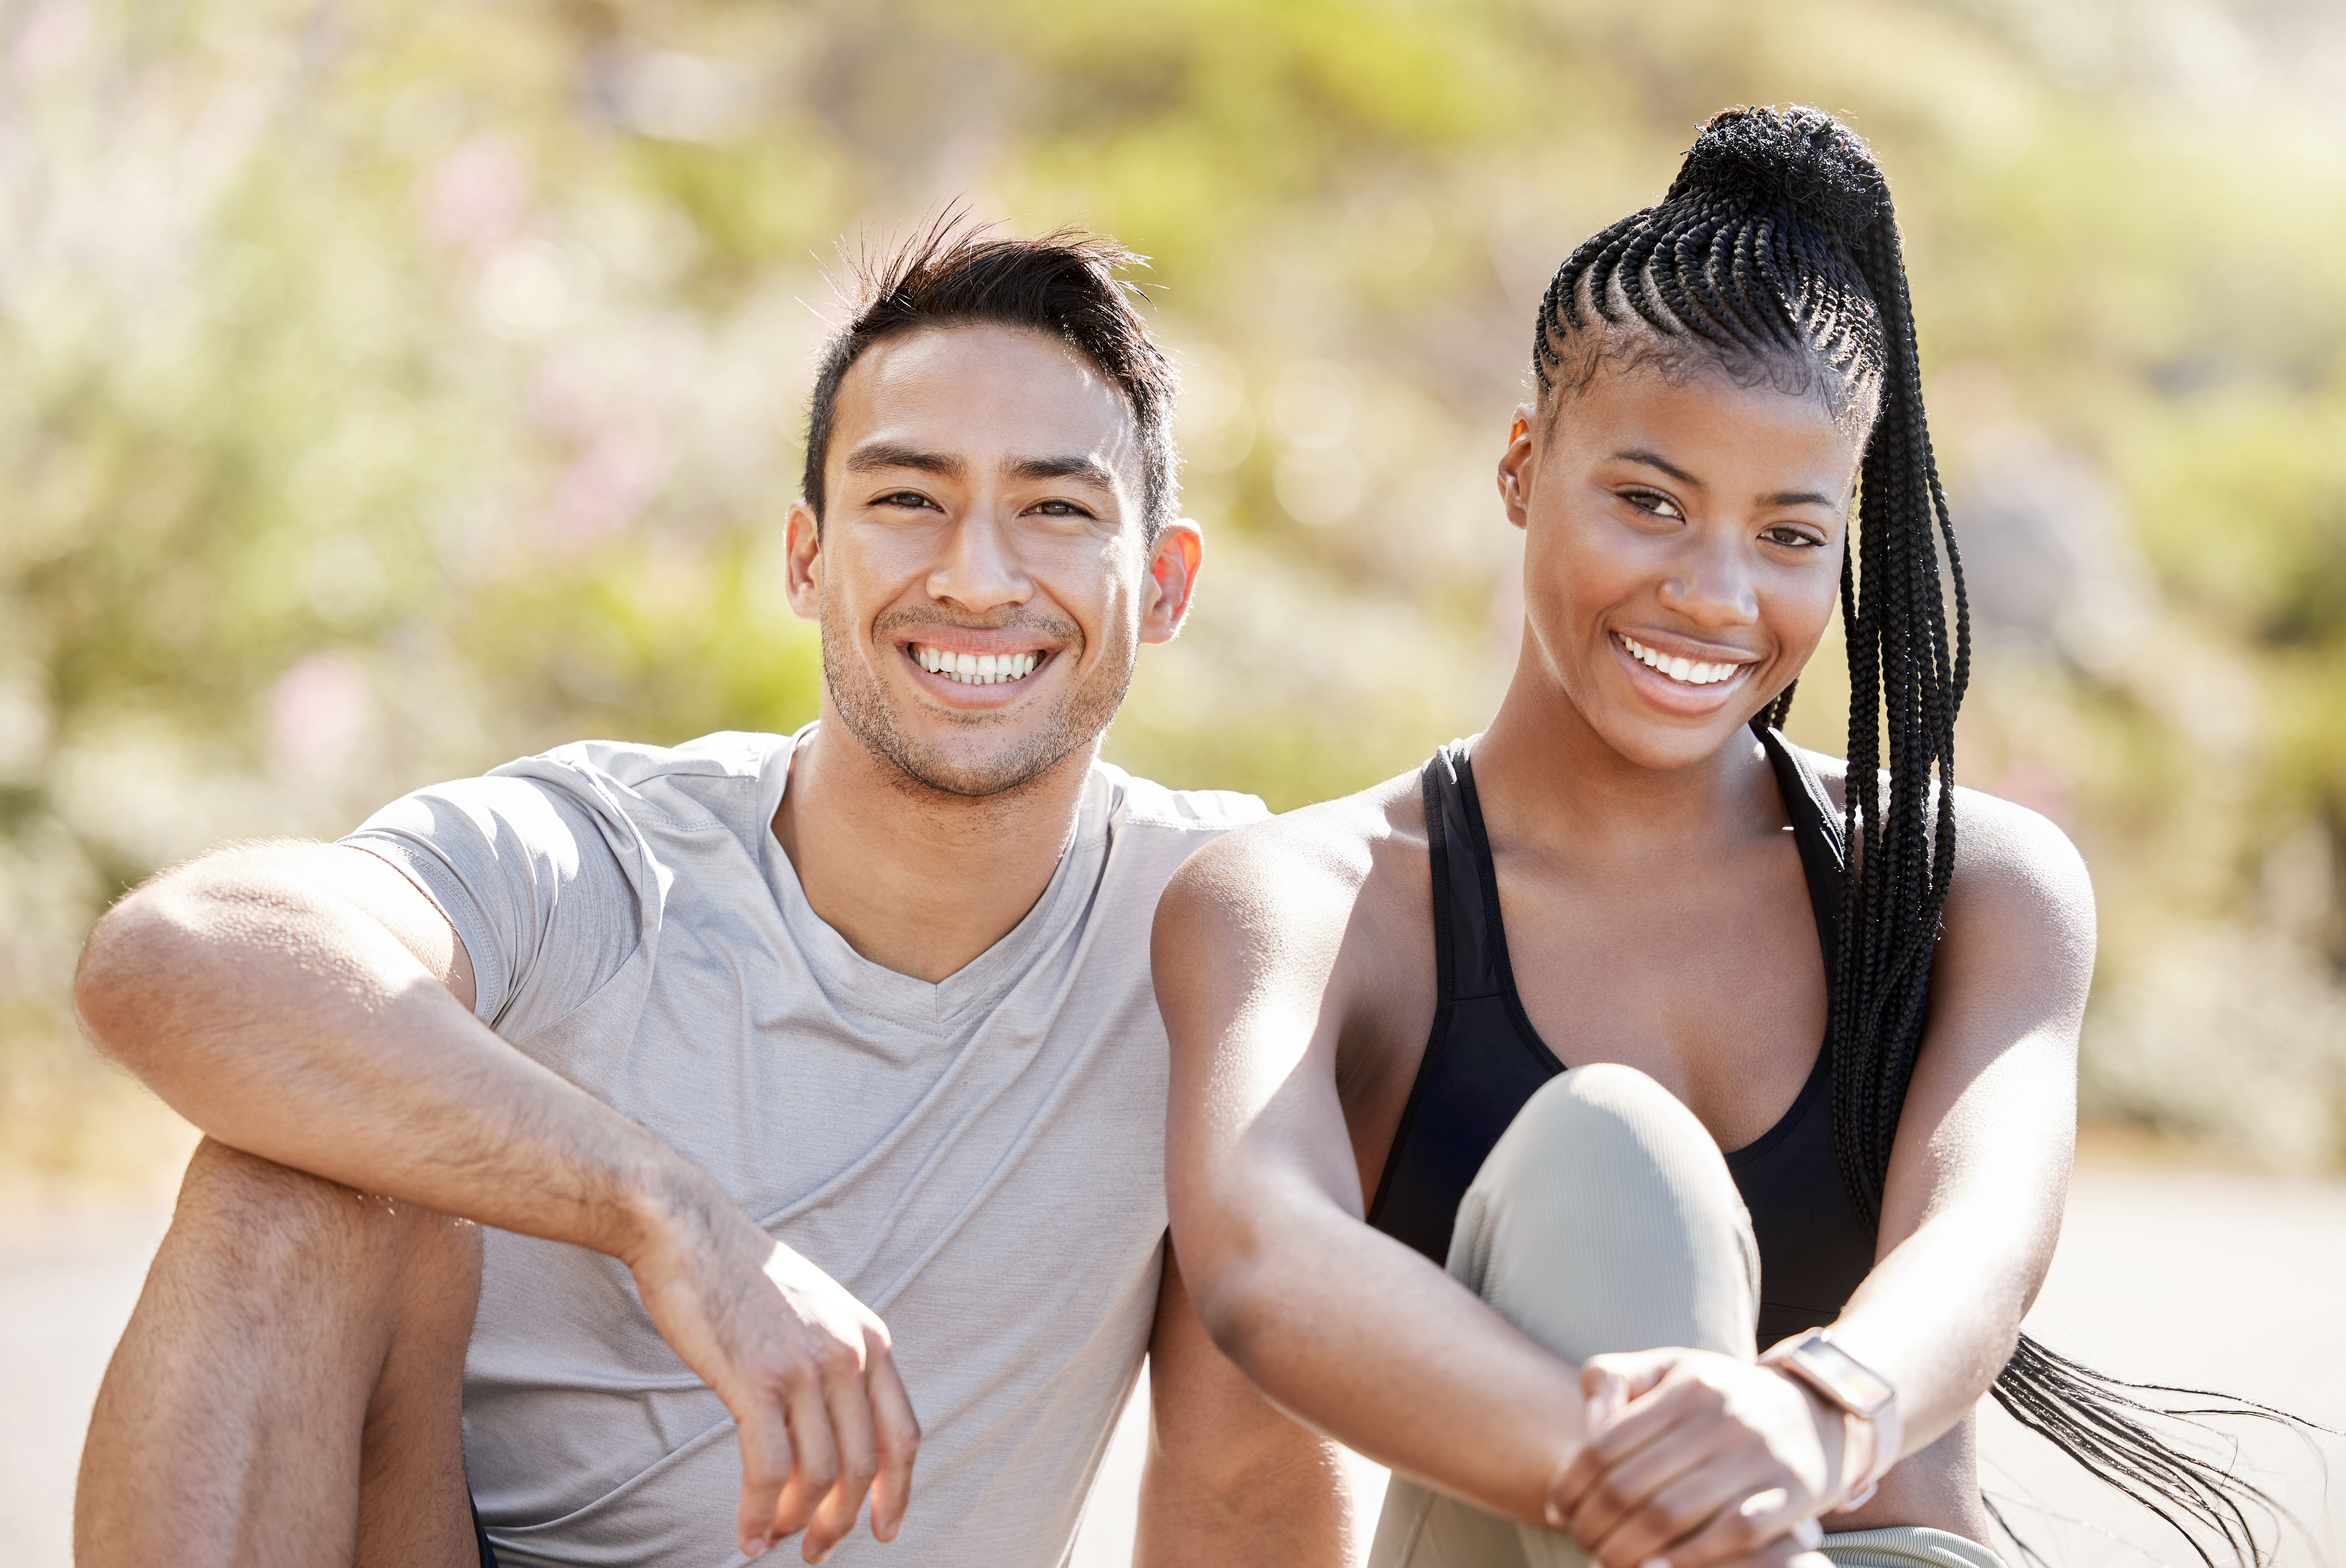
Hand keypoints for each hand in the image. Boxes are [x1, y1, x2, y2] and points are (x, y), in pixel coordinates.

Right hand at [624, 1180, 920, 1562]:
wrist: (688, 1229)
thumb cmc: (742, 1276)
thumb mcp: (817, 1313)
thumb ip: (835, 1362)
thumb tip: (834, 1428)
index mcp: (871, 1339)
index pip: (904, 1435)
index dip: (897, 1492)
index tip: (884, 1530)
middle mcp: (850, 1354)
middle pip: (864, 1465)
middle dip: (842, 1520)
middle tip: (817, 1550)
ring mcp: (805, 1366)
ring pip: (818, 1474)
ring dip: (798, 1522)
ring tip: (775, 1541)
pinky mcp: (756, 1379)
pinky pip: (768, 1469)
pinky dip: (758, 1511)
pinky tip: (748, 1533)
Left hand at [1545, 1348, 1840, 1567]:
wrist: (1816, 1414)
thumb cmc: (1722, 1397)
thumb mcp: (1671, 1369)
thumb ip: (1617, 1380)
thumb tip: (1588, 1424)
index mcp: (1686, 1385)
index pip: (1607, 1442)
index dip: (1572, 1482)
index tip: (1557, 1510)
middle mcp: (1721, 1416)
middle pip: (1633, 1485)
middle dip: (1595, 1524)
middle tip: (1579, 1542)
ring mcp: (1758, 1456)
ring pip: (1674, 1514)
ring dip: (1629, 1549)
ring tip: (1605, 1561)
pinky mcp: (1791, 1493)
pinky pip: (1731, 1535)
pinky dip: (1689, 1558)